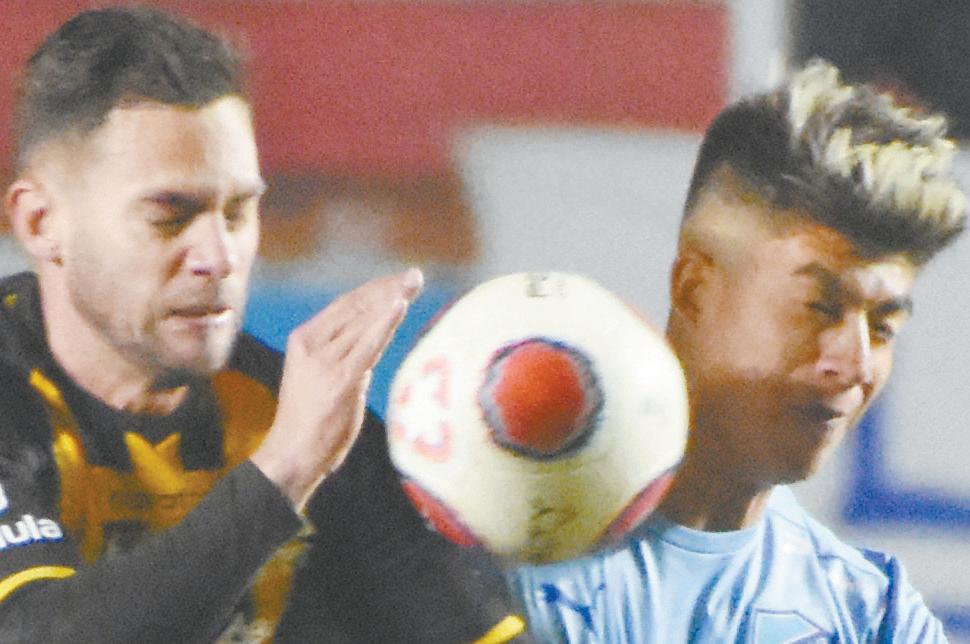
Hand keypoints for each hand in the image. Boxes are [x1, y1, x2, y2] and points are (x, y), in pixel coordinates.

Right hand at [251, 268, 423, 509]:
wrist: (293, 453)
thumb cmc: (311, 421)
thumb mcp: (325, 378)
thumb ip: (347, 357)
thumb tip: (375, 342)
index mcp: (304, 339)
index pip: (345, 305)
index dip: (374, 289)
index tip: (398, 280)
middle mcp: (313, 344)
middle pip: (357, 307)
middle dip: (388, 288)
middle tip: (415, 275)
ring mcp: (326, 361)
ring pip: (365, 321)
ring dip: (392, 299)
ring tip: (414, 283)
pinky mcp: (341, 378)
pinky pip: (368, 343)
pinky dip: (385, 322)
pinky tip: (400, 305)